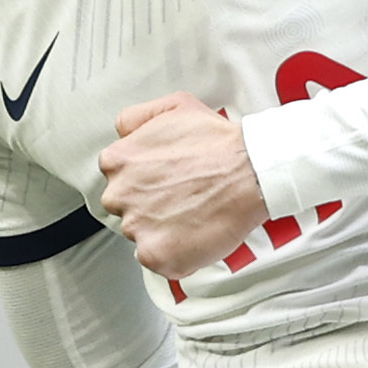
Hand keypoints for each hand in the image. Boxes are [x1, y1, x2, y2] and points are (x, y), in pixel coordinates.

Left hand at [98, 91, 266, 277]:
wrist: (250, 172)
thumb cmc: (218, 142)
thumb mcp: (173, 106)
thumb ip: (137, 117)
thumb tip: (123, 131)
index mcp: (118, 161)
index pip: (117, 178)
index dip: (144, 181)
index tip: (165, 182)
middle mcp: (120, 195)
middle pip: (125, 208)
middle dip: (148, 206)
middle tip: (181, 199)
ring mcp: (136, 227)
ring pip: (140, 235)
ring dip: (161, 230)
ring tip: (192, 215)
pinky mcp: (155, 255)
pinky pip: (156, 261)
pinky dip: (174, 254)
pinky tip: (194, 235)